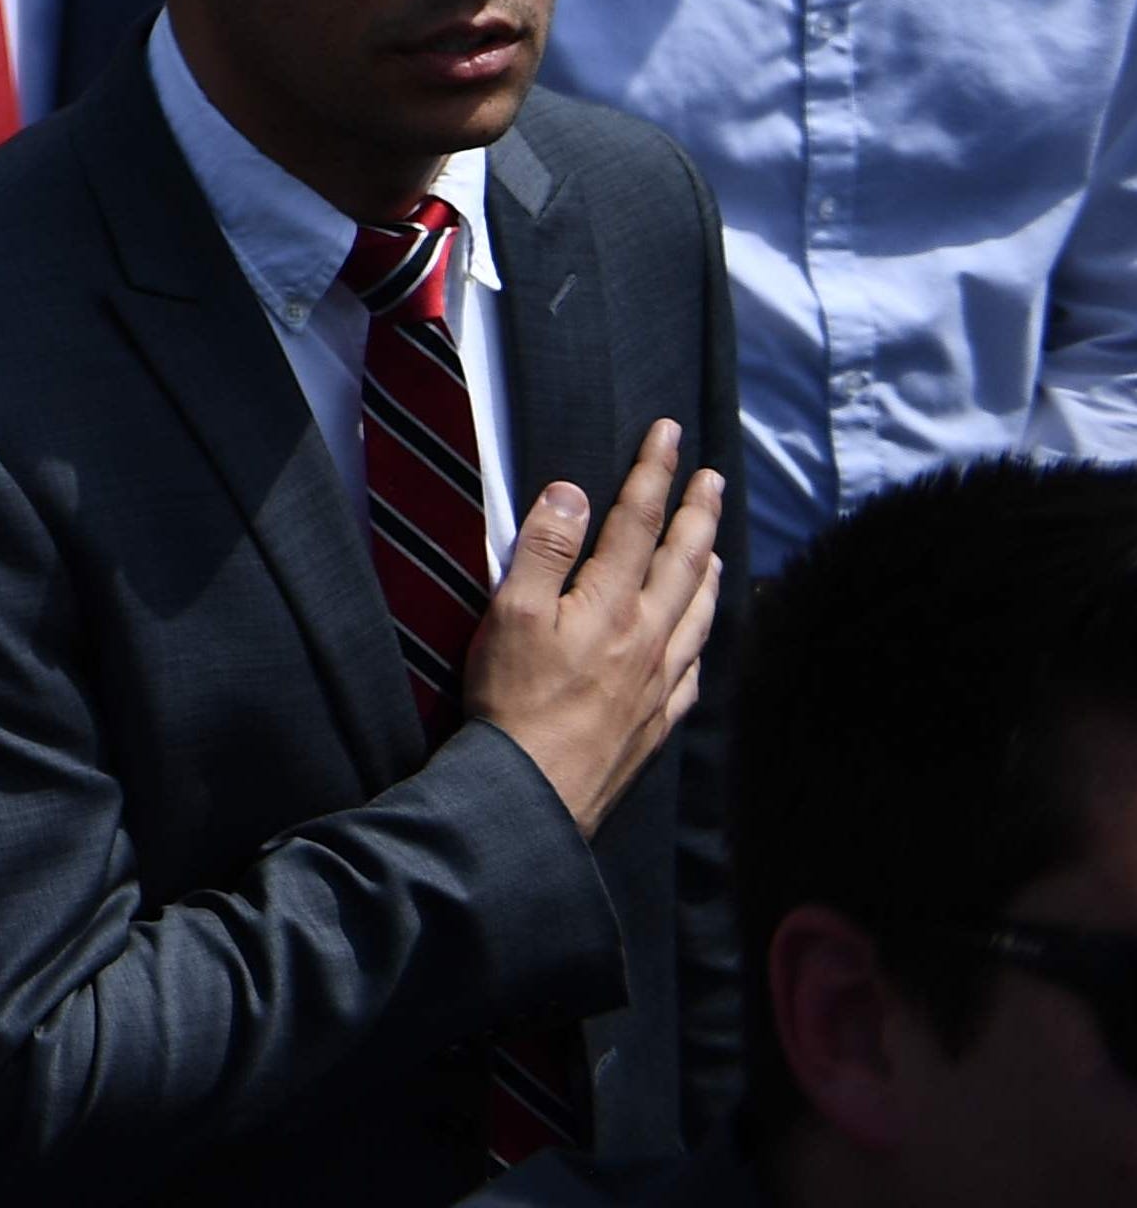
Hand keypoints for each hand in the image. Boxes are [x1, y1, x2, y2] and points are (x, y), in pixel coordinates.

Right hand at [463, 420, 725, 836]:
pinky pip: (695, 667)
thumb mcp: (510, 613)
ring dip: (709, 569)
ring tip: (715, 545)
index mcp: (611, 605)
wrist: (533, 793)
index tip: (669, 434)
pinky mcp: (657, 720)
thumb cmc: (512, 699)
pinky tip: (699, 634)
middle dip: (698, 513)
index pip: (638, 523)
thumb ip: (543, 550)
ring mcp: (660, 682)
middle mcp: (648, 638)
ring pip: (698, 614)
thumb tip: (572, 493)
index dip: (653, 474)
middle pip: (682, 562)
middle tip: (711, 477)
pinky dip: (703, 636)